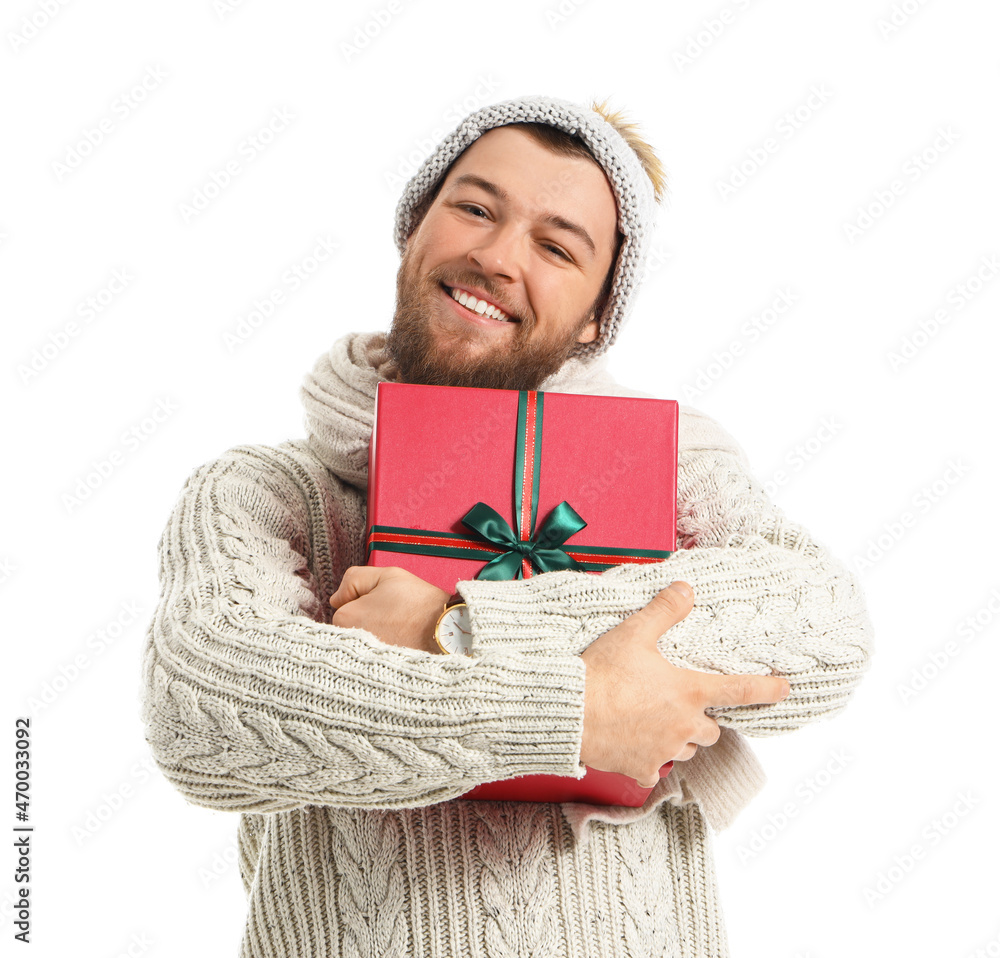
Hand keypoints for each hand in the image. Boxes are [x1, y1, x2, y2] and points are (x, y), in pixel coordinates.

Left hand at [329, 566, 449, 654]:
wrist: (448, 633)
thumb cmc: (419, 604)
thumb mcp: (387, 576)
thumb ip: (354, 579)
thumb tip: (336, 598)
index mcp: (346, 618)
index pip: (342, 608)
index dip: (363, 600)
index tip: (384, 602)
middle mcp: (348, 644)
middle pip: (349, 629)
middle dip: (366, 621)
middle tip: (393, 618)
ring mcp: (361, 662)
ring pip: (359, 645)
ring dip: (373, 638)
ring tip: (399, 633)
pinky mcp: (375, 675)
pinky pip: (369, 662)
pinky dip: (381, 656)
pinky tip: (400, 648)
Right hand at [580, 581, 790, 786]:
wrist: (569, 712)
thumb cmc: (601, 674)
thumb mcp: (634, 633)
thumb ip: (664, 611)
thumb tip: (685, 590)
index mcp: (689, 692)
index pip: (739, 690)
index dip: (766, 688)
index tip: (784, 688)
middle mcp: (684, 726)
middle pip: (712, 729)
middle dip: (702, 719)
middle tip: (680, 704)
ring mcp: (664, 751)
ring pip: (686, 748)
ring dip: (679, 737)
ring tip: (653, 720)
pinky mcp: (642, 768)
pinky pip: (655, 766)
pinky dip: (649, 755)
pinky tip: (631, 740)